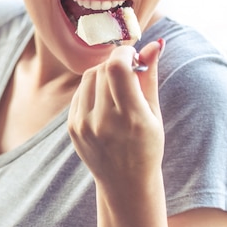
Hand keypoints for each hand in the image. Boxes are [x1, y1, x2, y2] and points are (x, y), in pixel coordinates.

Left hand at [67, 39, 164, 185]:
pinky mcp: (72, 127)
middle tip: (128, 72)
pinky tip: (104, 103)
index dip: (124, 54)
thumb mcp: (154, 113)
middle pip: (103, 69)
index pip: (117, 68)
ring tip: (117, 89)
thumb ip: (150, 76)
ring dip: (103, 74)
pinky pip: (80, 92)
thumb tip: (154, 43)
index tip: (133, 57)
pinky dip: (92, 89)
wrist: (125, 184)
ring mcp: (84, 125)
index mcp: (131, 118)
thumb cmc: (146, 146)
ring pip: (89, 77)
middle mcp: (104, 121)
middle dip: (116, 64)